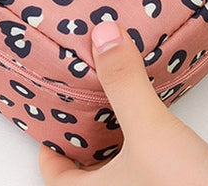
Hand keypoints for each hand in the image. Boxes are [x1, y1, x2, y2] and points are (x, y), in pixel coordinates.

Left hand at [38, 21, 207, 185]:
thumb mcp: (150, 131)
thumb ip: (125, 83)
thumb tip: (103, 35)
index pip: (53, 173)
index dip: (51, 143)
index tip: (56, 116)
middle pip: (85, 170)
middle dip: (87, 134)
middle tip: (88, 99)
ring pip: (117, 170)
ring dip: (116, 142)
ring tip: (121, 105)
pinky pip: (143, 172)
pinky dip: (142, 150)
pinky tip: (156, 129)